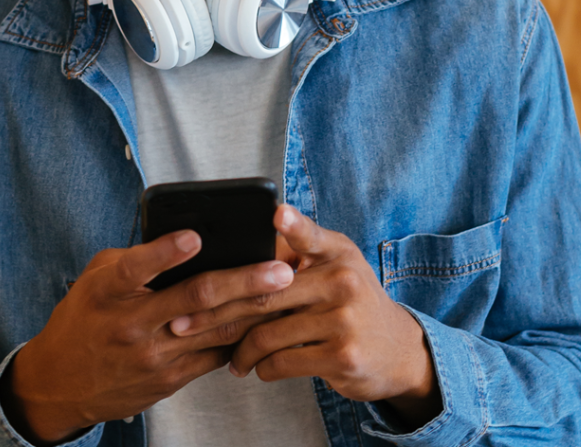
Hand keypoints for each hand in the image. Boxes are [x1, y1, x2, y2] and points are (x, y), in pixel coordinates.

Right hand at [0, 230, 295, 445]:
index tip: (195, 236)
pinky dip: (241, 336)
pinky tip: (265, 318)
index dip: (166, 252)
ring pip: (214, 329)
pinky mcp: (168, 379)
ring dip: (255, 309)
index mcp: (109, 291)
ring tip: (287, 290)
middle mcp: (131, 324)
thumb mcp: (97, 277)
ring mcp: (152, 355)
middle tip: (279, 269)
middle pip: (195, 299)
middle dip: (243, 282)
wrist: (60, 383)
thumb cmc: (85, 316)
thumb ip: (137, 258)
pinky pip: (214, 354)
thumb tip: (187, 236)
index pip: (137, 268)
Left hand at [171, 206, 441, 429]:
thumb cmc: (352, 300)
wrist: (397, 349)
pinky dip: (262, 368)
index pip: (310, 236)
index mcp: (337, 253)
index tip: (275, 213)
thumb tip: (254, 230)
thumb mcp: (337, 263)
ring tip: (228, 356)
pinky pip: (282, 361)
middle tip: (183, 323)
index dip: (292, 224)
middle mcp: (343, 282)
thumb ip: (301, 247)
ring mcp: (343, 321)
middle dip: (216, 311)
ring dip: (239, 351)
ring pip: (268, 334)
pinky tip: (256, 368)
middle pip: (264, 294)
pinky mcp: (341, 357)